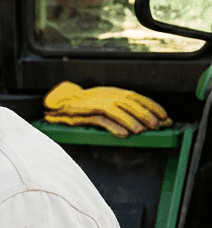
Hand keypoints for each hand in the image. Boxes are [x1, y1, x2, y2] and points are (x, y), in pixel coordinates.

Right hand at [43, 81, 171, 136]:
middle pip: (130, 103)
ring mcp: (97, 103)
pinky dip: (113, 127)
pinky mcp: (86, 113)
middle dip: (145, 114)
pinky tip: (123, 134)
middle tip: (157, 125)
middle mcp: (107, 95)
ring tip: (141, 131)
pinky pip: (102, 120)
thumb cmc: (87, 106)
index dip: (153, 106)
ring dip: (131, 120)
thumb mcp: (107, 102)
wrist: (62, 103)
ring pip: (118, 110)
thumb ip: (124, 109)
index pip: (138, 97)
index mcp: (114, 92)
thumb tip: (145, 119)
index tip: (165, 116)